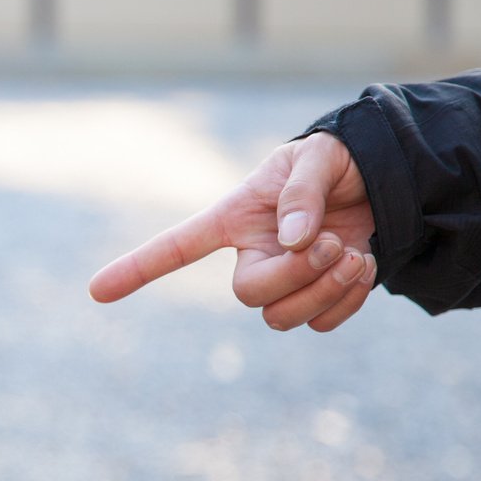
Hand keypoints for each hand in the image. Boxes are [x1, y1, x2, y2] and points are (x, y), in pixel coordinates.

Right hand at [88, 131, 377, 331]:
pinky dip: (347, 301)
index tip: (96, 290)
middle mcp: (250, 255)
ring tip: (352, 255)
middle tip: (329, 244)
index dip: (137, 268)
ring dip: (324, 291)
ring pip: (282, 318)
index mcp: (234, 218)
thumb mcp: (318, 156)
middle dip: (293, 276)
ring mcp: (283, 281)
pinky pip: (321, 323)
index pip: (177, 246)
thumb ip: (300, 192)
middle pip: (248, 294)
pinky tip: (361, 266)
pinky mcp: (317, 298)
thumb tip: (290, 242)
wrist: (384, 177)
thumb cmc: (337, 160)